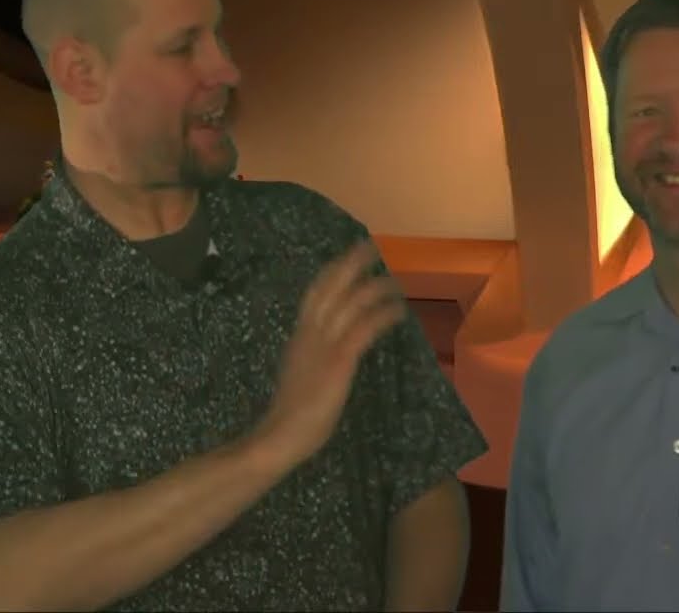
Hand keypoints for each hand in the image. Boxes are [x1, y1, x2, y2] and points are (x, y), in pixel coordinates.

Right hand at [255, 241, 406, 466]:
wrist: (281, 434)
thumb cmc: (291, 414)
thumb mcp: (301, 374)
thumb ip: (313, 357)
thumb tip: (330, 350)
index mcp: (300, 336)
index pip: (315, 294)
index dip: (332, 272)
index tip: (347, 257)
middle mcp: (310, 333)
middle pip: (330, 286)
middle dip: (350, 263)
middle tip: (369, 245)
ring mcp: (324, 344)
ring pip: (350, 302)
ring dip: (374, 287)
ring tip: (393, 279)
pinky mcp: (339, 360)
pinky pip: (364, 328)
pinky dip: (382, 314)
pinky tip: (398, 310)